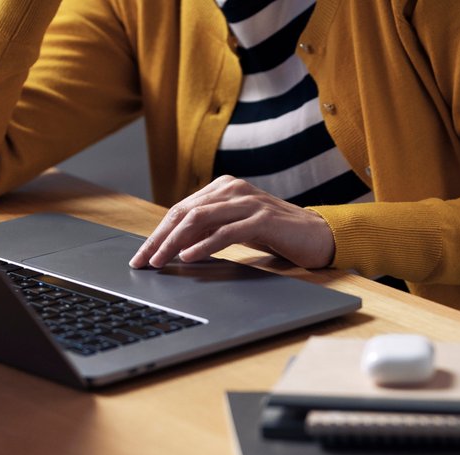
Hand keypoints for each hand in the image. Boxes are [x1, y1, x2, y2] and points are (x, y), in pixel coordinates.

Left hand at [129, 176, 333, 269]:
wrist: (318, 235)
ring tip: (160, 261)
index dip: (157, 233)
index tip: (142, 256)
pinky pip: (225, 232)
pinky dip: (203, 246)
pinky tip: (188, 257)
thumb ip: (210, 229)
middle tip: (142, 261)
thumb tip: (174, 246)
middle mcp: (233, 189)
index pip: (181, 209)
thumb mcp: (237, 227)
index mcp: (224, 187)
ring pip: (199, 220)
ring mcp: (248, 202)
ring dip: (174, 243)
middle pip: (184, 213)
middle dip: (159, 239)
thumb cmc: (277, 233)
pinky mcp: (263, 219)